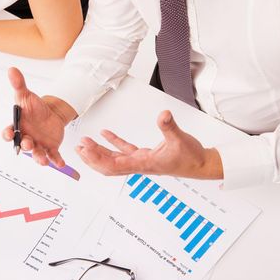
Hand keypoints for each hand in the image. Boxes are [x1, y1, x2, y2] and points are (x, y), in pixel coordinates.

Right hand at [2, 68, 76, 166]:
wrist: (51, 113)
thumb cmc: (34, 107)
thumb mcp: (27, 95)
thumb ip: (19, 84)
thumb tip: (12, 69)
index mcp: (18, 128)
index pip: (9, 133)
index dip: (8, 134)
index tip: (9, 133)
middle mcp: (26, 139)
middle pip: (23, 145)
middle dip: (25, 146)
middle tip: (28, 144)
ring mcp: (38, 145)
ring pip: (37, 154)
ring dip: (39, 158)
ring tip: (43, 161)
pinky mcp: (50, 148)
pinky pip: (53, 156)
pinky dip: (56, 161)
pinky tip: (61, 164)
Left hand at [75, 111, 223, 178]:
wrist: (201, 165)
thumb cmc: (192, 157)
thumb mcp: (181, 139)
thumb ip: (170, 127)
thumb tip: (163, 115)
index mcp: (144, 163)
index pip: (114, 164)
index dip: (98, 157)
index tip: (86, 148)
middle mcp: (139, 165)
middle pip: (108, 165)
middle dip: (92, 157)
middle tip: (79, 146)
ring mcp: (140, 161)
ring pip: (113, 159)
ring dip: (98, 152)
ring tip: (84, 143)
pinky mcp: (145, 155)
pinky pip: (124, 150)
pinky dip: (113, 143)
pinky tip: (104, 134)